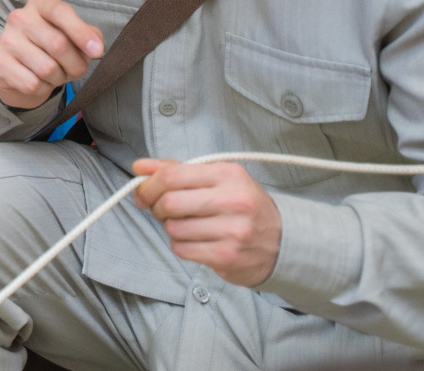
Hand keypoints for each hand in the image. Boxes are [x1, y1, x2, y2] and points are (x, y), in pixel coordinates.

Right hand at [0, 0, 103, 110]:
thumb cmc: (52, 48)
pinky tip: (38, 81)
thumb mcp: (72, 35)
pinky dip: (43, 88)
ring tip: (55, 74)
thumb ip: (89, 35)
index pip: (60, 12)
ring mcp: (6, 39)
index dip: (81, 32)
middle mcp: (19, 17)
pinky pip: (33, 83)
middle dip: (76, 64)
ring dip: (59, 78)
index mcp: (39, 4)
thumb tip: (95, 48)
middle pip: (58, 44)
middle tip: (77, 69)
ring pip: (47, 68)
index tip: (97, 51)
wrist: (19, 68)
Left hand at [133, 159, 281, 286]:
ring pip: (173, 228)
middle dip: (156, 207)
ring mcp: (232, 231)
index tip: (142, 192)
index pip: (172, 176)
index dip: (148, 185)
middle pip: (169, 203)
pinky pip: (182, 249)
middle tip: (162, 210)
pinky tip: (196, 241)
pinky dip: (181, 245)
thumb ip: (177, 170)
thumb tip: (139, 167)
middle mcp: (233, 201)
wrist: (283, 242)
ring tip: (187, 225)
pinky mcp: (228, 256)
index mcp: (228, 174)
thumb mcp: (217, 178)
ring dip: (171, 228)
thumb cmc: (243, 206)